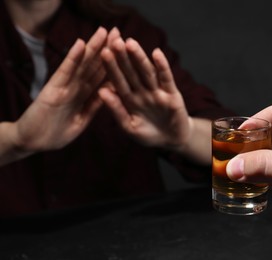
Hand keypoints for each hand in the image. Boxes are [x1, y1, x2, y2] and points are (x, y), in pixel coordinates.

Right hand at [10, 27, 107, 153]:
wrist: (31, 143)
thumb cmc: (55, 133)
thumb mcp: (81, 120)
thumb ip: (94, 106)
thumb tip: (111, 93)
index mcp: (85, 96)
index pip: (102, 76)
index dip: (115, 63)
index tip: (126, 50)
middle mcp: (76, 88)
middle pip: (94, 66)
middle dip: (107, 49)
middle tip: (118, 31)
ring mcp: (65, 87)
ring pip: (82, 64)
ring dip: (93, 47)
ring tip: (103, 31)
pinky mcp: (52, 90)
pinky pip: (65, 72)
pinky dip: (72, 58)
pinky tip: (81, 44)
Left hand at [99, 28, 191, 150]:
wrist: (172, 141)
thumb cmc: (148, 135)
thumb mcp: (130, 126)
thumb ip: (117, 110)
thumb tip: (101, 91)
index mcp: (129, 99)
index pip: (118, 80)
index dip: (110, 67)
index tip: (102, 52)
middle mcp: (142, 91)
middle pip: (131, 72)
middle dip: (123, 57)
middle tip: (114, 41)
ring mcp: (157, 91)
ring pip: (147, 72)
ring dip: (139, 58)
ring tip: (131, 43)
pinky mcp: (172, 94)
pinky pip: (166, 78)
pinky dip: (162, 66)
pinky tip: (156, 53)